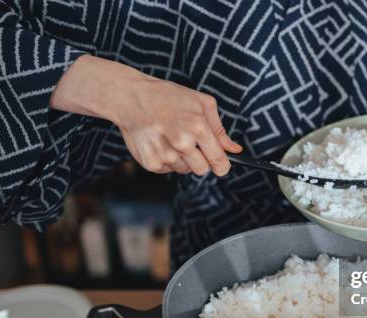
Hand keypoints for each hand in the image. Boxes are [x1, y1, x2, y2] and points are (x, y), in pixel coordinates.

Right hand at [51, 55, 240, 175]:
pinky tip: (160, 143)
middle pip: (202, 170)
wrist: (131, 98)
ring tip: (171, 138)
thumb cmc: (168, 97)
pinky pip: (168, 170)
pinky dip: (166, 160)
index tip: (221, 166)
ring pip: (184, 170)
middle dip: (201, 160)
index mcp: (198, 128)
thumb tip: (235, 150)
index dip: (222, 166)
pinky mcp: (150, 163)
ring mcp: (165, 155)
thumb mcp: (201, 103)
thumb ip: (220, 130)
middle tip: (190, 144)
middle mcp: (182, 144)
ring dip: (182, 159)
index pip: (219, 161)